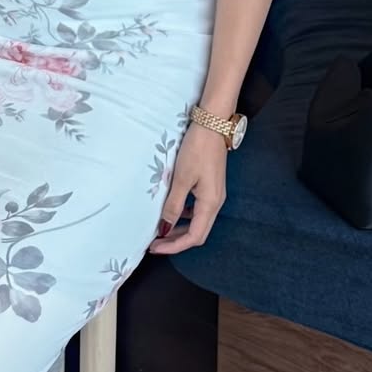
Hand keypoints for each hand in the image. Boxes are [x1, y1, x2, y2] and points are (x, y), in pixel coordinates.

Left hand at [147, 123, 226, 254]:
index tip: (155, 247)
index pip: (194, 237)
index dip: (174, 246)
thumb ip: (173, 205)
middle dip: (176, 241)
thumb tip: (164, 229)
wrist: (212, 124)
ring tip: (160, 229)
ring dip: (180, 228)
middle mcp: (216, 203)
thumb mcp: (181, 178)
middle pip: (197, 233)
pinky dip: (184, 215)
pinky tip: (172, 210)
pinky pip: (198, 209)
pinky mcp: (210, 185)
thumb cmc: (197, 149)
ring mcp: (214, 194)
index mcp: (210, 203)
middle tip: (155, 243)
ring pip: (197, 221)